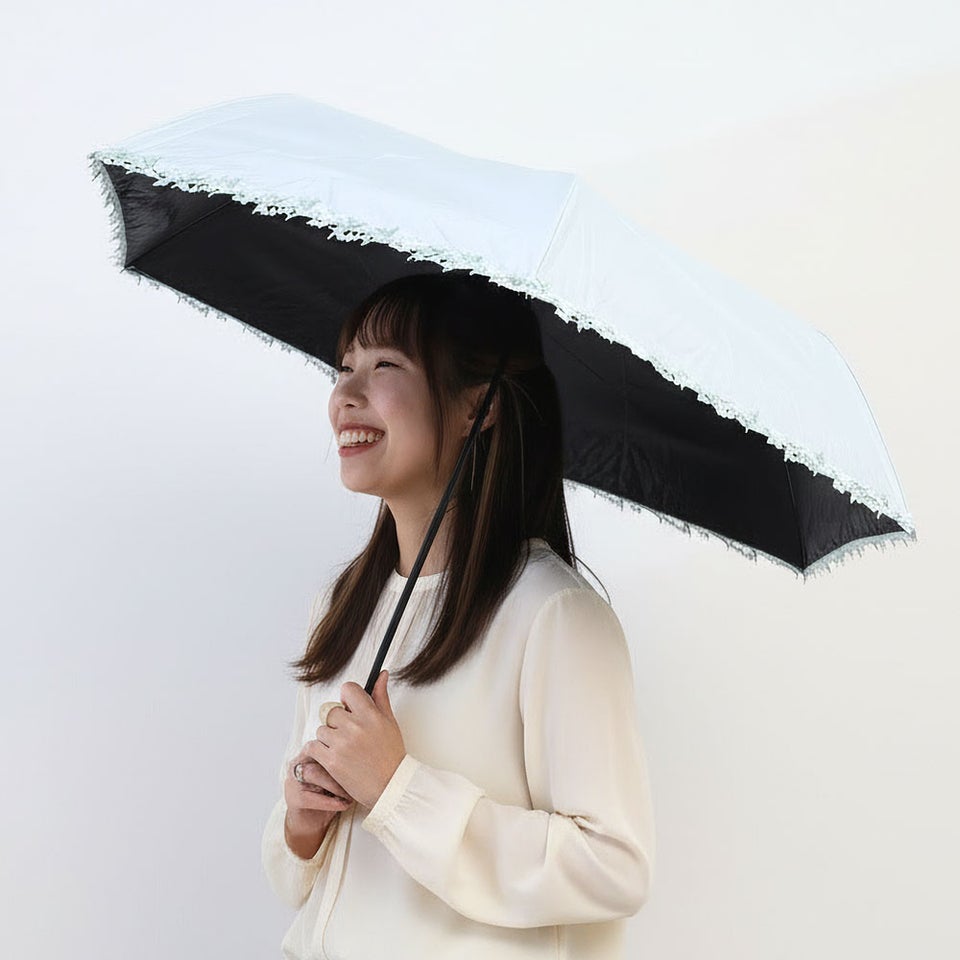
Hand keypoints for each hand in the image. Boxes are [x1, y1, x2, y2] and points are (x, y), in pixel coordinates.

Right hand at [284, 746, 354, 838]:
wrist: (312, 821)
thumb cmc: (330, 794)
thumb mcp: (340, 774)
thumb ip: (347, 761)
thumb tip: (370, 752)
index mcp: (311, 752)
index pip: (326, 741)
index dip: (344, 749)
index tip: (362, 759)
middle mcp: (299, 762)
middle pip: (318, 754)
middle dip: (341, 766)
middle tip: (358, 777)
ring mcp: (293, 779)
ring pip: (313, 773)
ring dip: (336, 784)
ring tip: (351, 794)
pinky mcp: (293, 798)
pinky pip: (310, 797)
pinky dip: (330, 802)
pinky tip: (345, 805)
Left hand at [307, 670, 405, 808]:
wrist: (390, 787)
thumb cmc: (391, 755)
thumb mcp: (390, 722)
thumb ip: (381, 696)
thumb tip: (381, 674)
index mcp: (371, 714)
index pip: (348, 689)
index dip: (347, 698)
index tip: (349, 708)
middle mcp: (355, 726)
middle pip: (331, 711)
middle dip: (337, 721)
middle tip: (346, 733)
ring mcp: (342, 744)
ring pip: (321, 729)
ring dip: (328, 738)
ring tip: (342, 749)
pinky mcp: (331, 761)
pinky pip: (313, 746)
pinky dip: (318, 751)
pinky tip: (329, 756)